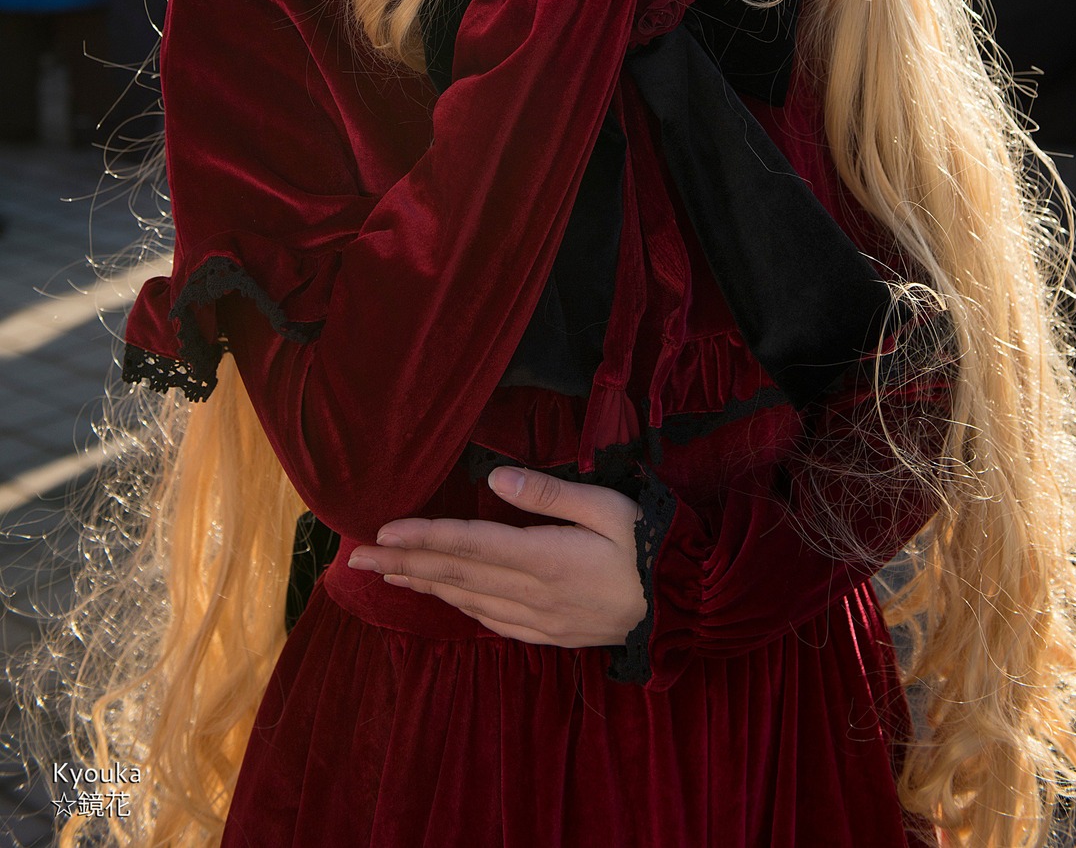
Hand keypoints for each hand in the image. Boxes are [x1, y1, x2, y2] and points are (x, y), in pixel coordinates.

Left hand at [346, 466, 647, 647]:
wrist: (682, 603)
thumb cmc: (647, 543)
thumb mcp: (606, 506)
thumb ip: (548, 493)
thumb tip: (493, 478)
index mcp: (543, 557)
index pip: (468, 545)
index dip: (422, 538)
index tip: (382, 533)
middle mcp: (531, 592)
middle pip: (456, 576)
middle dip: (404, 565)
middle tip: (357, 560)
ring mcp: (538, 619)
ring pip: (468, 601)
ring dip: (424, 586)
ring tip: (389, 574)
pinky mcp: (548, 634)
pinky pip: (492, 622)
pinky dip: (460, 607)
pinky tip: (445, 599)